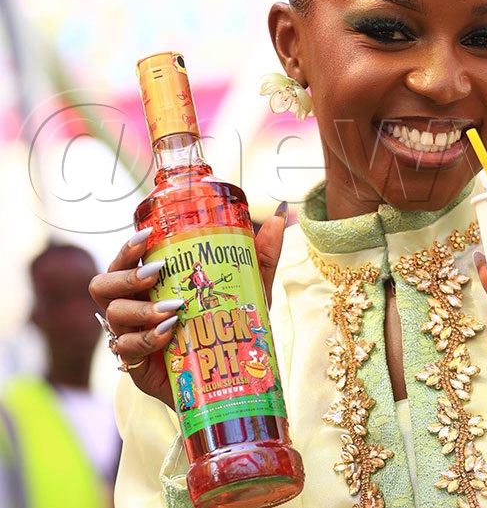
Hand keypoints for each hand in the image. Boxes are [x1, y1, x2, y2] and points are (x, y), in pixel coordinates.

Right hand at [88, 204, 287, 408]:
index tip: (147, 236)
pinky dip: (147, 338)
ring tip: (174, 308)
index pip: (123, 260)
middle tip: (157, 273)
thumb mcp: (249, 287)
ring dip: (140, 309)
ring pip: (113, 315)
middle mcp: (132, 306)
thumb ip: (261, 253)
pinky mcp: (135, 366)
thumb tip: (280, 214)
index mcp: (149, 284)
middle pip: (102, 285)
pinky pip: (127, 349)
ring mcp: (130, 336)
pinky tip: (169, 332)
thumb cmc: (230, 324)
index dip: (127, 247)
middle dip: (126, 275)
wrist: (230, 377)